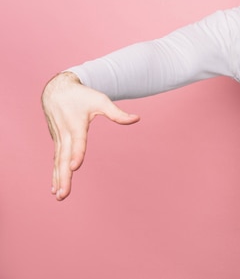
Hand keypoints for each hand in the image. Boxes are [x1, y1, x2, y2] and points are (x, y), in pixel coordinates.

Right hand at [42, 72, 139, 200]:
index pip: (78, 142)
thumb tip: (137, 118)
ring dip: (58, 179)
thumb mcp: (101, 100)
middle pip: (64, 158)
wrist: (57, 90)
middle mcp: (65, 134)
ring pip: (58, 161)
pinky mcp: (57, 141)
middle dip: (64, 176)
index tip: (74, 167)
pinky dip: (55, 173)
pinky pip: (56, 160)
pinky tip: (56, 188)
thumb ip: (117, 113)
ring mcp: (59, 139)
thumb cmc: (81, 95)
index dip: (76, 154)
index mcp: (76, 125)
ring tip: (59, 196)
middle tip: (63, 194)